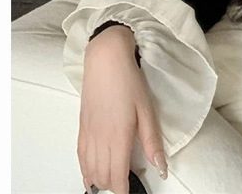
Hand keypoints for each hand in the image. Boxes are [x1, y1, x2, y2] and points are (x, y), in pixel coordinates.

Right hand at [78, 26, 167, 193]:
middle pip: (103, 176)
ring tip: (111, 183)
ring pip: (90, 170)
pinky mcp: (81, 127)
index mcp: (118, 137)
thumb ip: (152, 141)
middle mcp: (100, 140)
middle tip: (125, 185)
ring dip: (100, 180)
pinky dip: (85, 170)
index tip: (131, 193)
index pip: (118, 176)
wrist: (106, 60)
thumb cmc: (129, 81)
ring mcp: (88, 134)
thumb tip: (161, 168)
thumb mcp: (147, 110)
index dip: (124, 190)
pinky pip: (80, 157)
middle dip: (113, 186)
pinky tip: (90, 175)